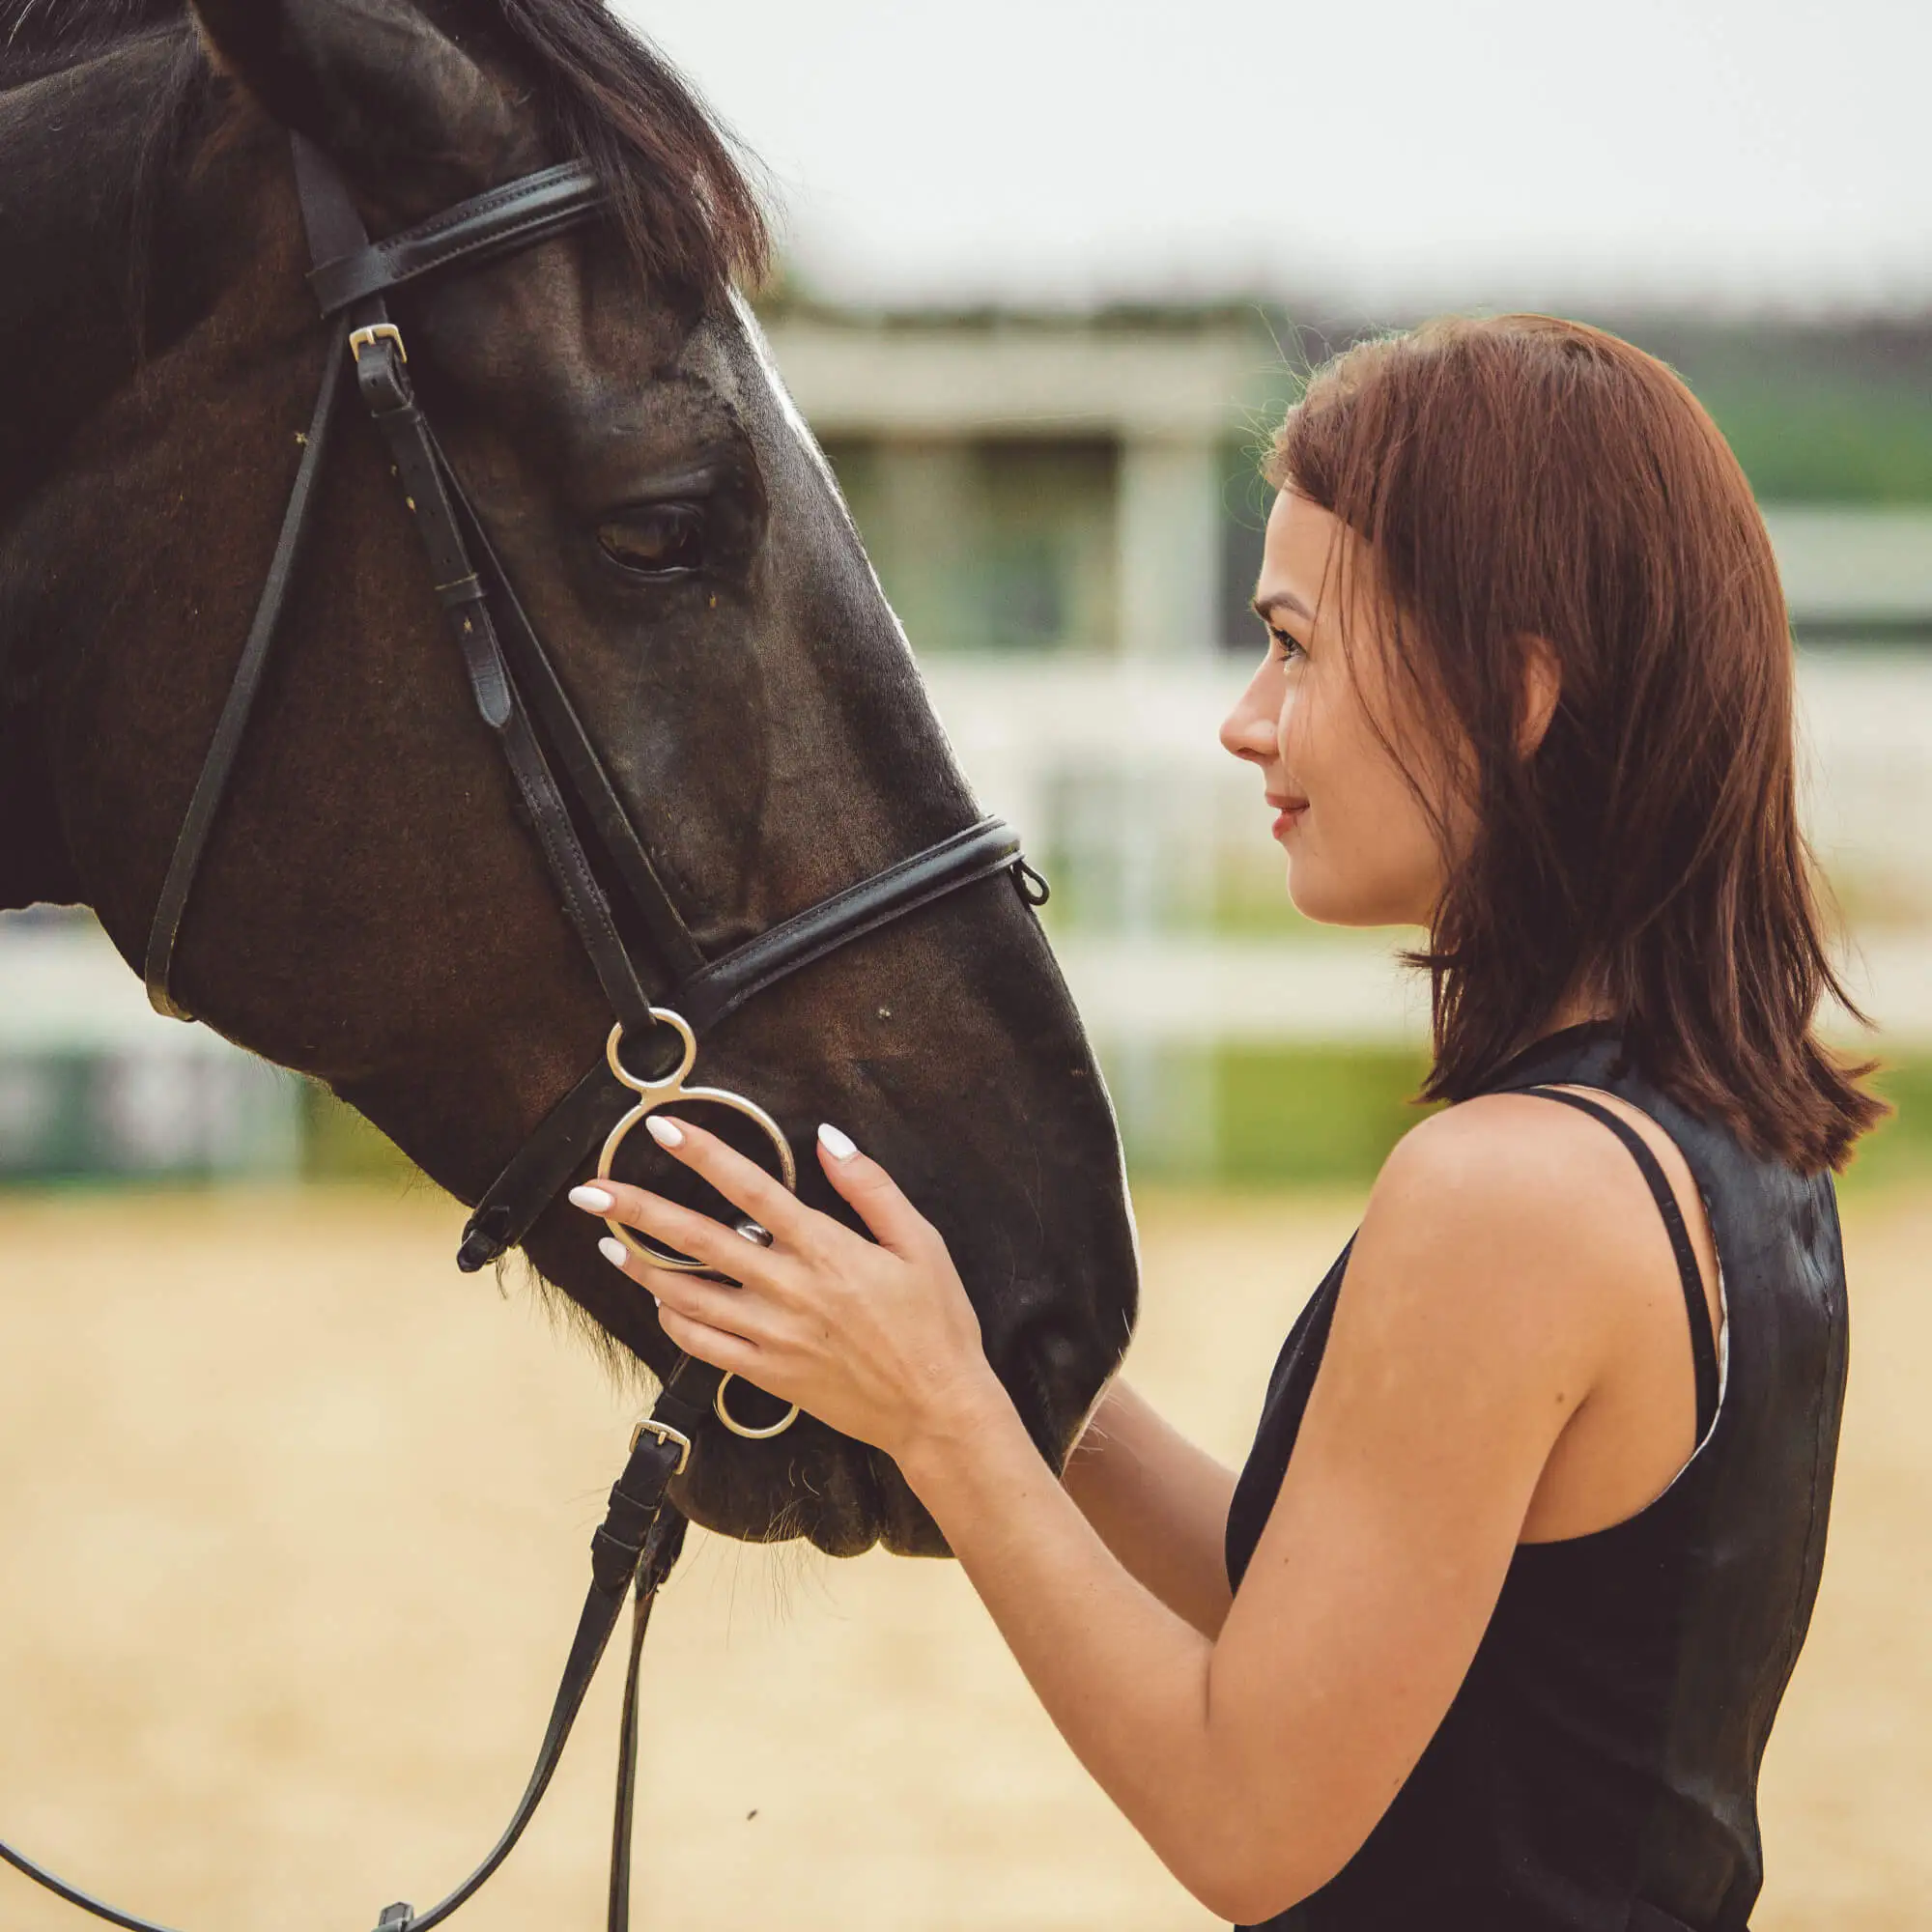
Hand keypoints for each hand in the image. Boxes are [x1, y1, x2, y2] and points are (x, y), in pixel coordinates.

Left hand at [568, 1117, 1003, 1463]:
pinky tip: (659, 1302)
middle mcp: (788, 1289)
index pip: (750, 1188)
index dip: (703, 1153)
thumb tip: (829, 1139)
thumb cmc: (936, 1323)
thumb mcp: (920, 1242)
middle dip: (638, 1209)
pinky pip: (702, 1347)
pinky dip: (672, 1322)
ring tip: (608, 1242)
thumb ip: (870, 1187)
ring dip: (640, 1267)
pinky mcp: (766, 1374)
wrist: (936, 1409)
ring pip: (686, 1296)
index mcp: (825, 1249)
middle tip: (591, 1189)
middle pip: (697, 1239)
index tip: (662, 1129)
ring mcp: (771, 1335)